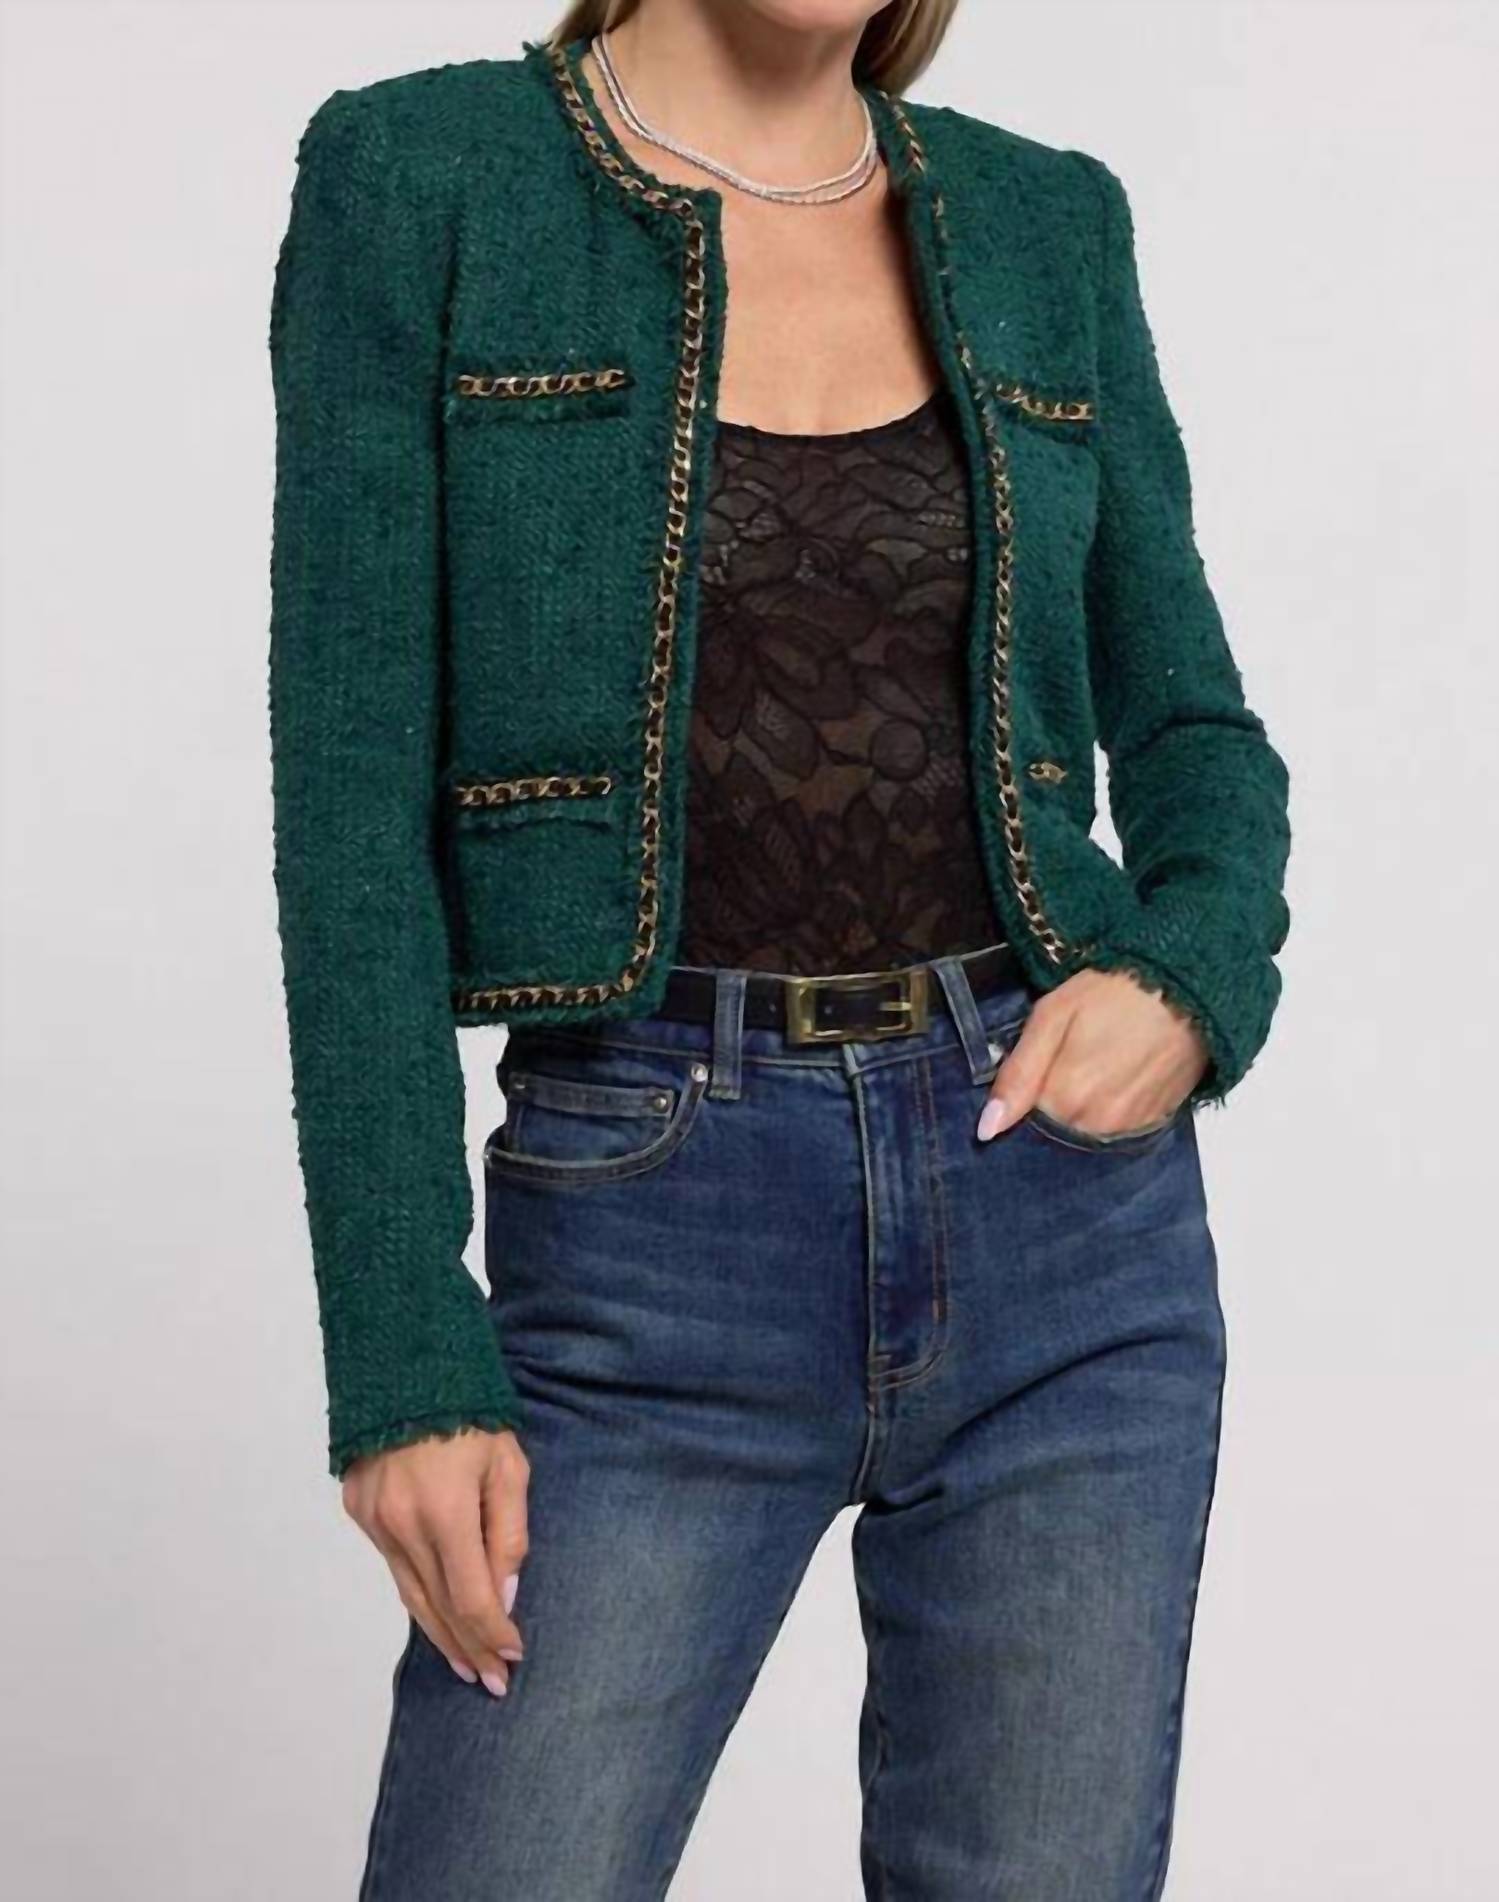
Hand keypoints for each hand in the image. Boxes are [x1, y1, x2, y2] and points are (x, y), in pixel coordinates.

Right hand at [341, 1426, 529, 1696]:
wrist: (406, 1364)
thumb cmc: (472, 1410)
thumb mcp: (508, 1466)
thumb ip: (509, 1533)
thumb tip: (505, 1596)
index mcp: (445, 1510)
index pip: (471, 1597)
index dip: (493, 1633)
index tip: (513, 1657)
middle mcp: (402, 1523)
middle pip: (438, 1607)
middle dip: (468, 1648)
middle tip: (492, 1682)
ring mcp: (375, 1519)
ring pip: (410, 1593)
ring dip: (439, 1633)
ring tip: (464, 1664)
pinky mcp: (359, 1510)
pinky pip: (394, 1564)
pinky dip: (417, 1592)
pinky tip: (435, 1613)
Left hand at [977, 967, 1208, 1141]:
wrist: (1188, 984)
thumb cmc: (1113, 991)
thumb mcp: (1052, 1017)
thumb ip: (1017, 1075)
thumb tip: (986, 1129)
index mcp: (1064, 1101)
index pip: (1025, 1120)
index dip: (1027, 1092)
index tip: (1041, 1064)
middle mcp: (1097, 1125)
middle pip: (1058, 1127)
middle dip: (1055, 1100)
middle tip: (1071, 1055)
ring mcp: (1130, 1127)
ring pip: (1088, 1128)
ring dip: (1086, 1104)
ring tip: (1099, 1060)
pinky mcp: (1158, 1121)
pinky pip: (1120, 1125)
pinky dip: (1115, 1105)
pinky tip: (1122, 1073)